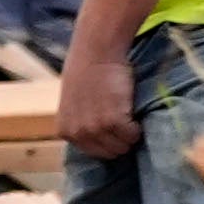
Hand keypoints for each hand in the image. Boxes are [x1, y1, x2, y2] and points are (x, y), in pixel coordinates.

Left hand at [58, 26, 138, 162]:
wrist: (96, 50)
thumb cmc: (85, 71)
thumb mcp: (72, 103)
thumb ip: (79, 123)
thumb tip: (96, 139)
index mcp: (65, 131)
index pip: (93, 152)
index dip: (106, 141)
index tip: (112, 129)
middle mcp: (79, 133)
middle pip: (109, 153)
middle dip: (119, 140)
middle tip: (123, 122)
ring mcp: (96, 128)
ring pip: (122, 147)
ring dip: (129, 135)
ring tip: (129, 116)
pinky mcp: (114, 120)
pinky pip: (132, 135)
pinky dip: (137, 127)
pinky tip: (134, 113)